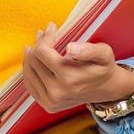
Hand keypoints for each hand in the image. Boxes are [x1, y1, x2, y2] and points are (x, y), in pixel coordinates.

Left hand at [19, 21, 133, 113]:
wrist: (106, 89)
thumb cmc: (103, 67)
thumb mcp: (103, 54)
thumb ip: (88, 50)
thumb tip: (70, 48)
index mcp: (69, 78)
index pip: (42, 52)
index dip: (45, 37)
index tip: (53, 28)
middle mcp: (57, 92)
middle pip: (33, 60)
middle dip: (38, 44)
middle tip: (45, 34)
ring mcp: (50, 101)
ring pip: (28, 71)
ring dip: (31, 55)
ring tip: (39, 44)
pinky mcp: (47, 105)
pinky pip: (29, 84)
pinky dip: (30, 70)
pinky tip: (34, 60)